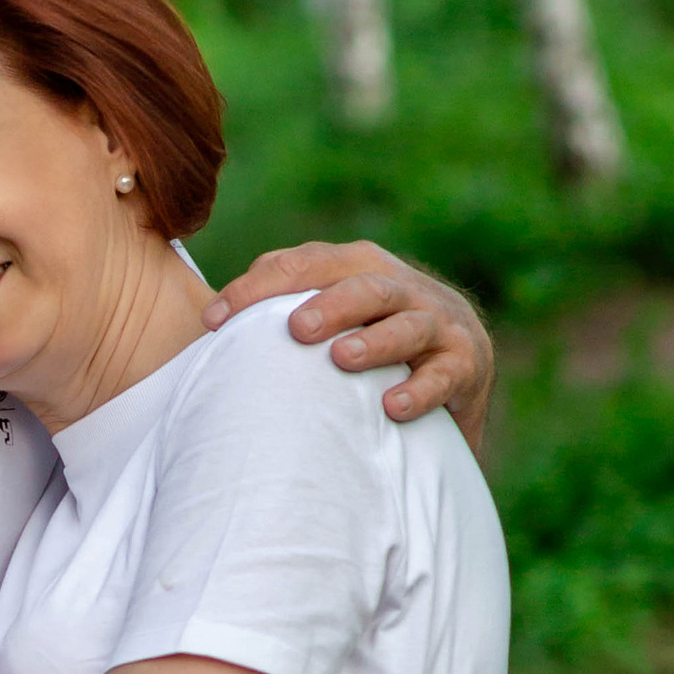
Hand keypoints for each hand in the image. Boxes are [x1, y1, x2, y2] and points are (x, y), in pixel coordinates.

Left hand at [204, 241, 493, 444]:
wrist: (447, 405)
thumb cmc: (365, 370)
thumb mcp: (326, 337)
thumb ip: (281, 323)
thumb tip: (205, 325)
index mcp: (361, 272)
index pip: (308, 265)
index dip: (260, 287)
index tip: (214, 321)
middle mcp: (404, 288)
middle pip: (365, 283)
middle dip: (329, 303)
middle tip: (293, 330)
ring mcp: (441, 323)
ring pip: (410, 322)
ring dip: (376, 340)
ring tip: (343, 358)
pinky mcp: (469, 364)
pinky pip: (446, 375)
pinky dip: (421, 390)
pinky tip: (392, 407)